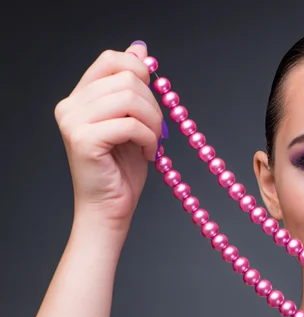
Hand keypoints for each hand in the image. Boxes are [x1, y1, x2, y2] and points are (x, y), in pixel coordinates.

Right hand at [54, 41, 163, 226]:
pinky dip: (149, 139)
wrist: (110, 208)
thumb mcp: (133, 120)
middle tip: (158, 131)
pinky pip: (130, 125)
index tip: (152, 97)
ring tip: (154, 143)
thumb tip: (138, 47)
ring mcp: (73, 122)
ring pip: (129, 98)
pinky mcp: (83, 140)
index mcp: (81, 97)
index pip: (110, 59)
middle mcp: (71, 106)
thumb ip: (132, 86)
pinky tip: (149, 154)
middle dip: (153, 104)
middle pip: (126, 78)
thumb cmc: (122, 169)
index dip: (139, 70)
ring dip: (153, 122)